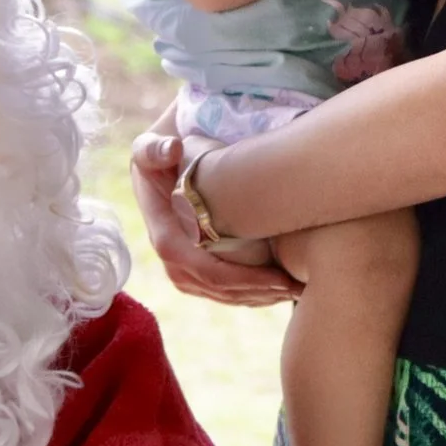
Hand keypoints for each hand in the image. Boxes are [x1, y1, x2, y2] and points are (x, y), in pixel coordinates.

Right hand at [129, 127, 301, 307]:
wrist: (154, 166)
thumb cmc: (158, 156)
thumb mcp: (150, 148)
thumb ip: (154, 148)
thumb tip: (172, 148)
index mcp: (164, 234)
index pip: (202, 267)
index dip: (239, 277)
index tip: (277, 276)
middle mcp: (171, 258)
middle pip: (216, 287)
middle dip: (257, 291)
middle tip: (295, 286)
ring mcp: (181, 269)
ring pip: (221, 295)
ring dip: (258, 297)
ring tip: (293, 290)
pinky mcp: (193, 272)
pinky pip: (222, 292)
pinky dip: (251, 294)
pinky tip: (278, 289)